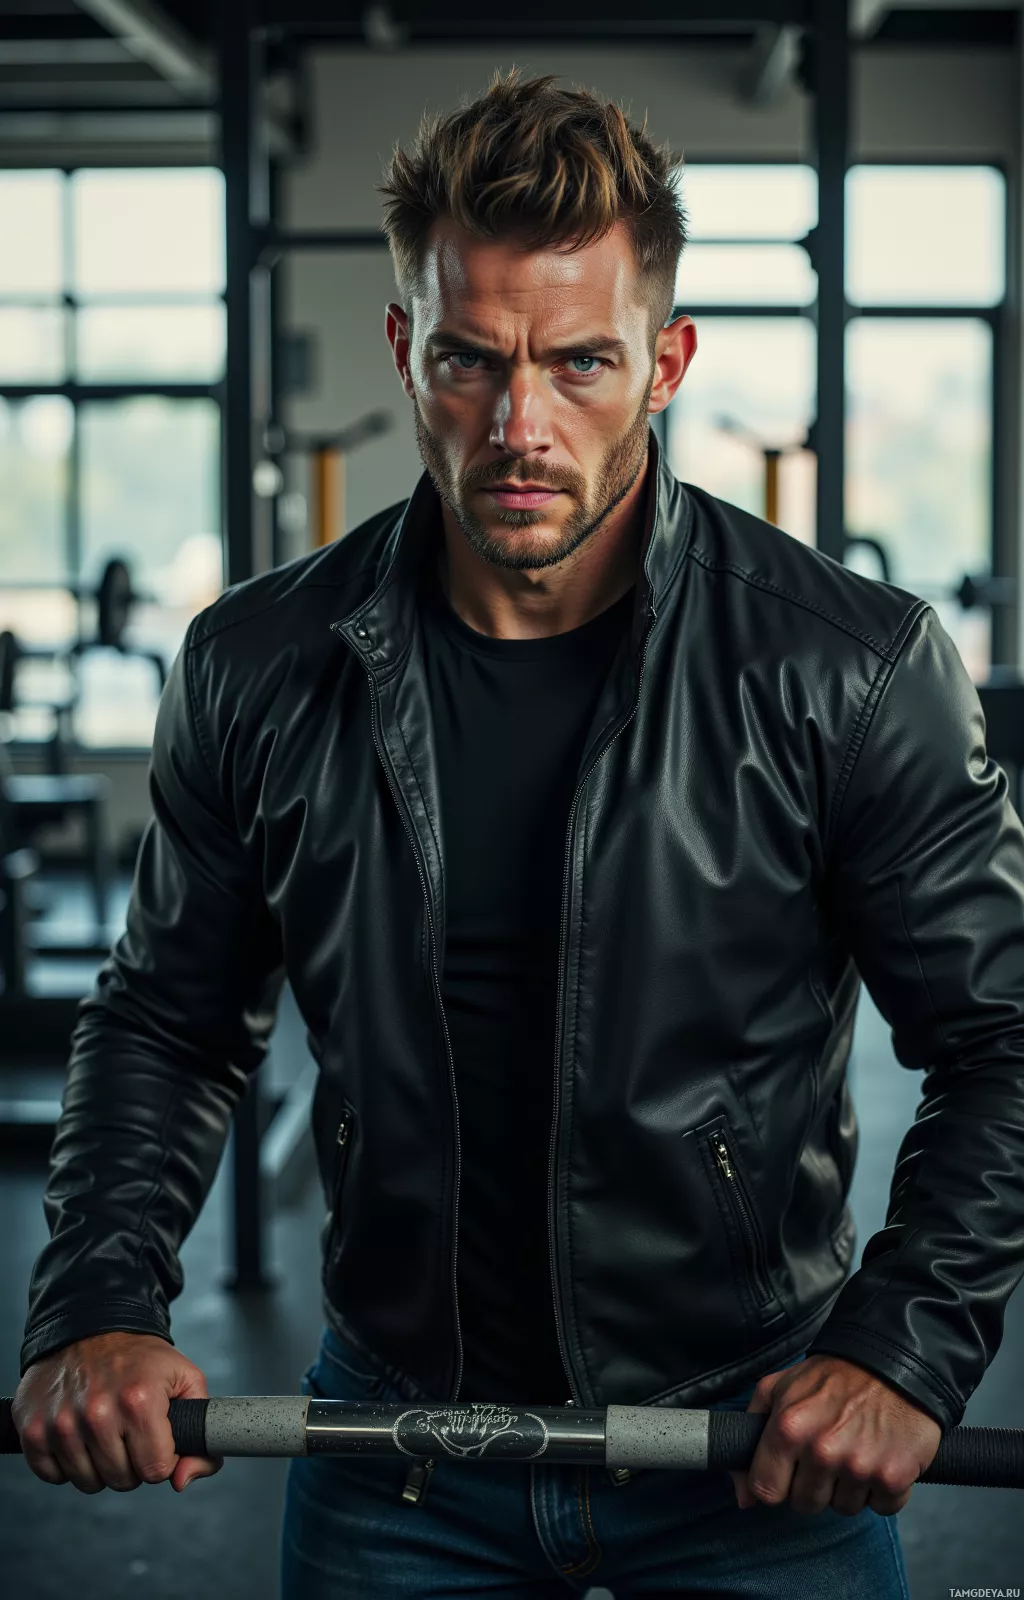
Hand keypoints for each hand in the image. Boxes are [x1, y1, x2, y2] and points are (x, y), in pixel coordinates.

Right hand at [12, 1331, 221, 1494]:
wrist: (90, 1326)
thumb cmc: (139, 1358)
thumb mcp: (185, 1380)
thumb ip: (200, 1434)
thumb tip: (181, 1481)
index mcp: (139, 1400)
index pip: (156, 1471)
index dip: (160, 1458)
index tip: (156, 1439)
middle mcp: (97, 1413)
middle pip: (122, 1480)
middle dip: (131, 1462)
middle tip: (128, 1431)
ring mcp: (61, 1423)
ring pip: (88, 1482)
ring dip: (99, 1464)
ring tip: (104, 1430)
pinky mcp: (32, 1429)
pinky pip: (52, 1476)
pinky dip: (66, 1463)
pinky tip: (78, 1434)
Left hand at [730, 1354, 941, 1516]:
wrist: (894, 1363)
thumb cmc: (836, 1375)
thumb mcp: (780, 1386)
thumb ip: (752, 1432)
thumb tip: (743, 1494)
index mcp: (789, 1427)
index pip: (766, 1490)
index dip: (776, 1482)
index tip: (788, 1471)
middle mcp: (822, 1451)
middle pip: (806, 1504)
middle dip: (814, 1484)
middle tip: (828, 1452)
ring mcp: (859, 1467)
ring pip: (843, 1508)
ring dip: (849, 1487)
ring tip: (856, 1450)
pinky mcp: (894, 1478)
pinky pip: (880, 1507)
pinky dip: (882, 1490)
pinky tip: (880, 1458)